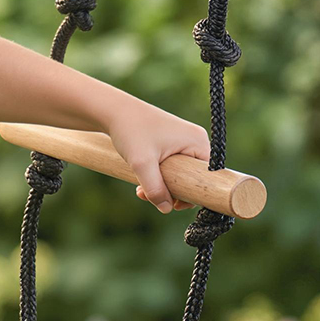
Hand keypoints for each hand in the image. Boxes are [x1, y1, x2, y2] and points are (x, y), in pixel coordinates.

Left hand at [104, 97, 210, 212]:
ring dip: (161, 188)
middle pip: (192, 177)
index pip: (206, 177)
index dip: (192, 193)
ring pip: (179, 175)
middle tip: (151, 198)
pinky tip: (140, 186)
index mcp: (197, 141)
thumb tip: (166, 209)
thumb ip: (155, 188)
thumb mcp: (142, 163)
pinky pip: (170, 169)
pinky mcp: (170, 144)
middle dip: (172, 192)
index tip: (173, 204)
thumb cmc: (131, 131)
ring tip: (141, 192)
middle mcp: (194, 140)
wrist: (113, 111)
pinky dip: (156, 178)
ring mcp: (183, 141)